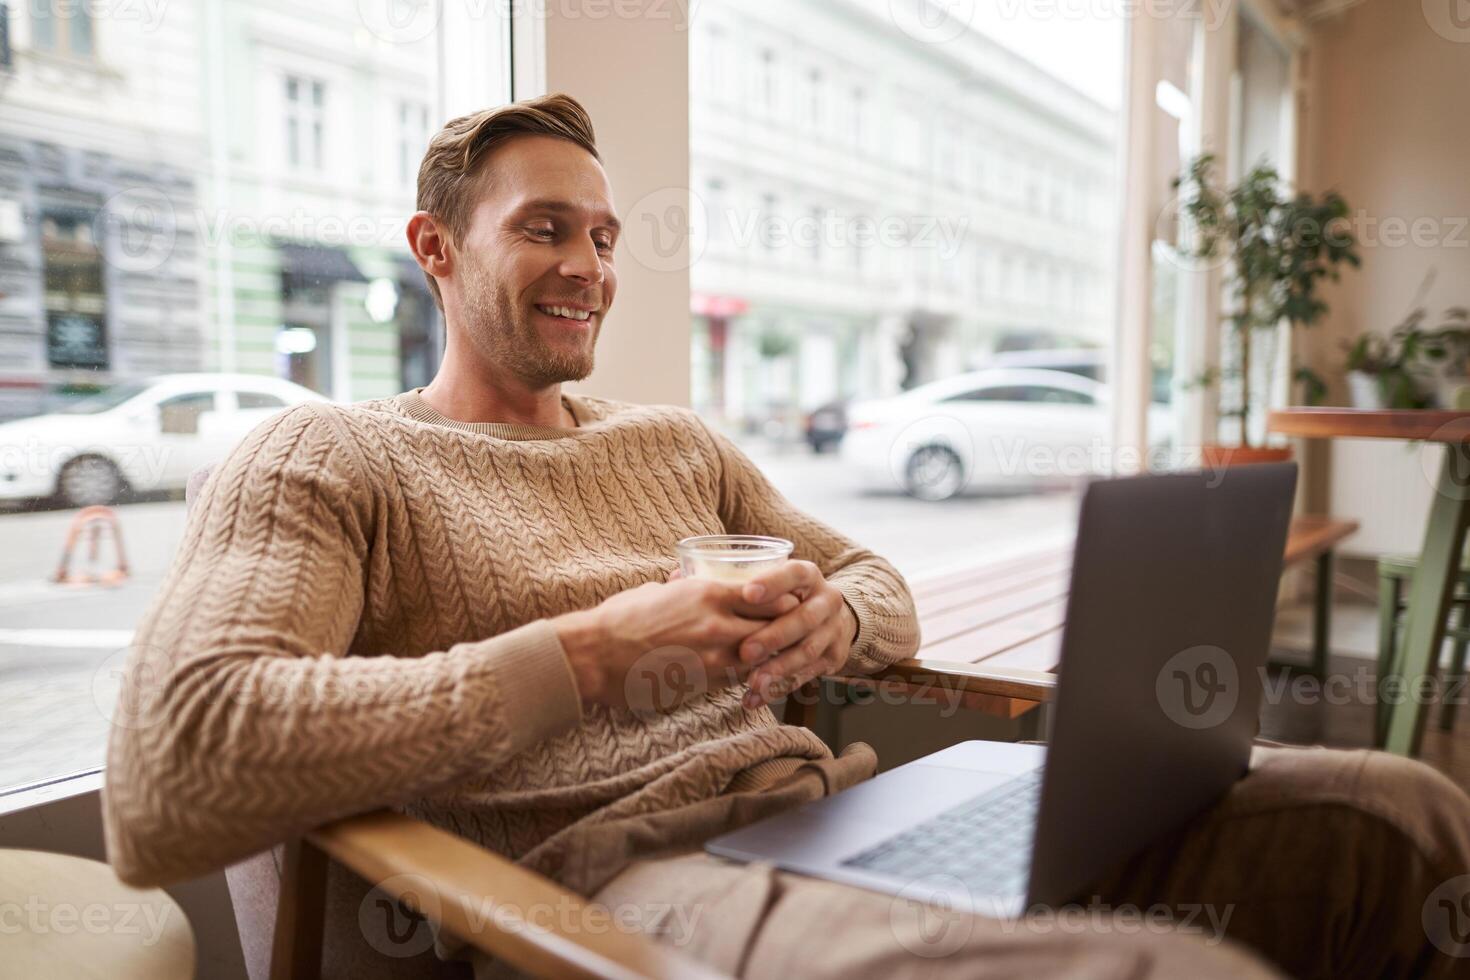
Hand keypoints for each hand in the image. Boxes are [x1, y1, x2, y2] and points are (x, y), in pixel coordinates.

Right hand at [556, 575, 799, 711]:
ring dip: (768, 657)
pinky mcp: (703, 684)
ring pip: (761, 658)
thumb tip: (684, 578)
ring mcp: (713, 657)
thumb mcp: (657, 590)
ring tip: (775, 656)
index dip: (782, 600)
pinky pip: (738, 679)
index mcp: (708, 593)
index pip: (768, 595)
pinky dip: (746, 677)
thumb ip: (681, 587)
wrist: (596, 655)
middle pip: (774, 628)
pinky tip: (748, 676)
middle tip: (790, 633)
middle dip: (784, 630)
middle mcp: (718, 624)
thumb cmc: (621, 618)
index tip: (787, 602)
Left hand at [733, 560, 857, 709]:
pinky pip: (805, 676)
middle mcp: (826, 600)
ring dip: (778, 668)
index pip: (794, 574)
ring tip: (751, 682)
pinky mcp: (833, 658)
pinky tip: (754, 697)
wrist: (831, 616)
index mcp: (808, 575)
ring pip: (807, 651)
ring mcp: (832, 630)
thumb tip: (677, 577)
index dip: (773, 583)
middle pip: (804, 618)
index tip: (747, 594)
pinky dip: (778, 688)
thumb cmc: (785, 596)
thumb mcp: (773, 580)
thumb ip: (737, 580)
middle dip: (774, 636)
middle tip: (745, 651)